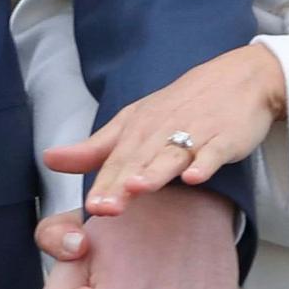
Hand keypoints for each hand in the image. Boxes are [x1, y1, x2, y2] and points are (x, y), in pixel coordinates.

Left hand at [44, 43, 285, 216]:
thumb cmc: (181, 106)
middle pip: (140, 161)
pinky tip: (194, 177)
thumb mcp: (134, 122)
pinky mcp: (226, 138)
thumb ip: (95, 148)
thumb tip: (49, 159)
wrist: (239, 78)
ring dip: (156, 171)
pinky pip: (214, 152)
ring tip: (139, 188)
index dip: (104, 185)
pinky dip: (205, 163)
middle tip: (105, 210)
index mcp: (138, 129)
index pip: (116, 162)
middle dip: (122, 185)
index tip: (90, 208)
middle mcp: (162, 130)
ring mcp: (196, 133)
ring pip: (171, 154)